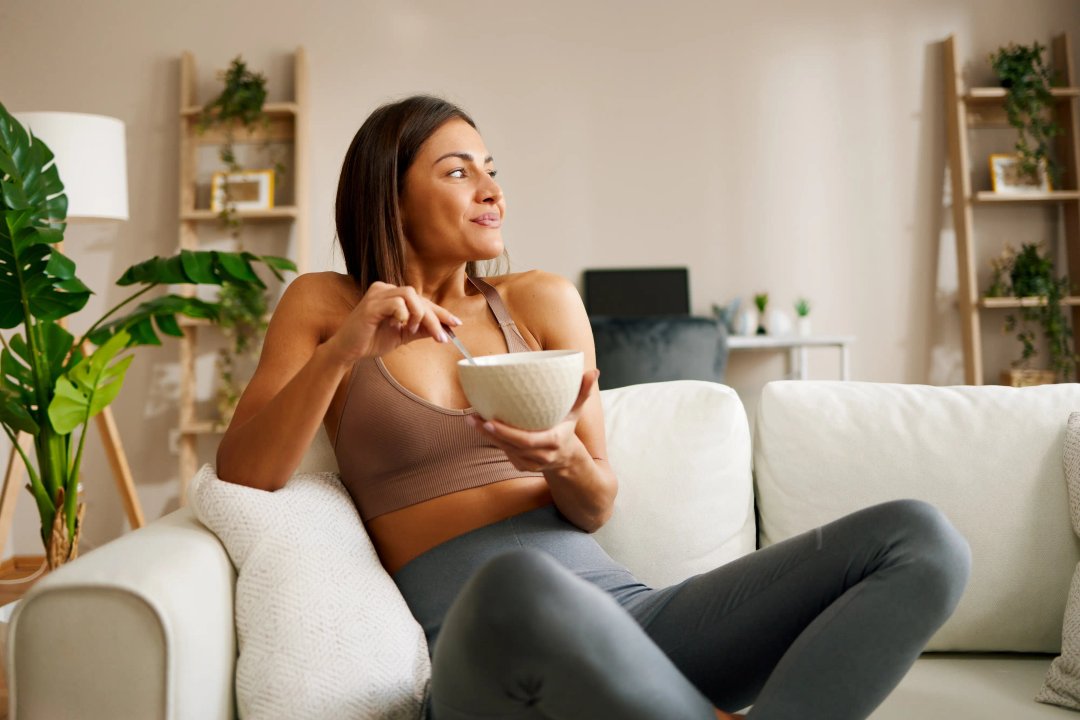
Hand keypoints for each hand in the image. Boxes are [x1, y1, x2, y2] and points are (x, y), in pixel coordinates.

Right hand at [323, 281, 461, 364]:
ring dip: (419, 315)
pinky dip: (403, 315)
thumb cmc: (371, 341)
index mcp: (391, 294)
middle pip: (419, 296)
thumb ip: (420, 329)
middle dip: (434, 318)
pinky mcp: (370, 305)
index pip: (421, 300)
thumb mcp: (402, 336)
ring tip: (413, 331)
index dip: (440, 311)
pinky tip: (397, 327)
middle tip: (442, 337)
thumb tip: (443, 329)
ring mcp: (376, 294)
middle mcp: (384, 289)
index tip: (455, 324)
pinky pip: (396, 303)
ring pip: (410, 295)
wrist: (347, 352)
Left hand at [467, 369, 600, 472]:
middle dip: (489, 433)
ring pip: (504, 450)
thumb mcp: (576, 412)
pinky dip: (493, 440)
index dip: (507, 433)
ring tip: (471, 419)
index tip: (490, 421)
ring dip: (486, 436)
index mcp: (553, 441)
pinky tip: (480, 427)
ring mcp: (530, 464)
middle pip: (510, 446)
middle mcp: (541, 456)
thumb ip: (582, 392)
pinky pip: (505, 453)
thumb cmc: (568, 428)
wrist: (567, 459)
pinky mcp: (521, 466)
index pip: (527, 440)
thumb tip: (593, 372)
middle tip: (473, 417)